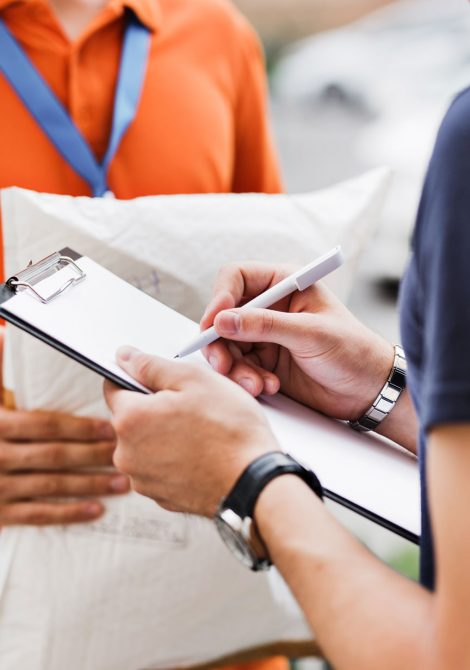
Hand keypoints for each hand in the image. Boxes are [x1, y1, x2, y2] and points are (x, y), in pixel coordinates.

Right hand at [0, 407, 128, 525]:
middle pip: (55, 455)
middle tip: (125, 453)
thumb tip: (4, 337)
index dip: (79, 426)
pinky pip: (37, 515)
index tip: (109, 426)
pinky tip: (96, 510)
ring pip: (52, 485)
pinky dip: (68, 514)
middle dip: (94, 455)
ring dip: (90, 484)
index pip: (46, 425)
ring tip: (122, 482)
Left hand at [104, 347, 278, 516]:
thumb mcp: (193, 379)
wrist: (255, 482)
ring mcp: (142, 479)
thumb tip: (125, 356)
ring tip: (200, 432)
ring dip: (164, 435)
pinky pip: (160, 468)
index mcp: (129, 419)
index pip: (113, 387)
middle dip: (154, 408)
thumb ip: (151, 365)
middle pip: (130, 418)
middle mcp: (126, 453)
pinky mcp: (160, 497)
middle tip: (191, 406)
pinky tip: (201, 453)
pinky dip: (174, 459)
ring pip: (145, 444)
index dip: (137, 378)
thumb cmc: (230, 429)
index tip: (161, 381)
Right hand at [200, 262, 393, 421]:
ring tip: (256, 384)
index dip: (220, 298)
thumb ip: (265, 325)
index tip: (214, 324)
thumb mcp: (310, 334)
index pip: (236, 278)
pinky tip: (268, 386)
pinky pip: (239, 367)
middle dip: (220, 342)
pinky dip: (246, 379)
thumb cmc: (352, 351)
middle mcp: (270, 306)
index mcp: (284, 284)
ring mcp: (265, 335)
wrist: (368, 390)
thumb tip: (223, 320)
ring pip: (227, 345)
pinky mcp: (265, 360)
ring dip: (235, 367)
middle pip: (224, 315)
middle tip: (222, 365)